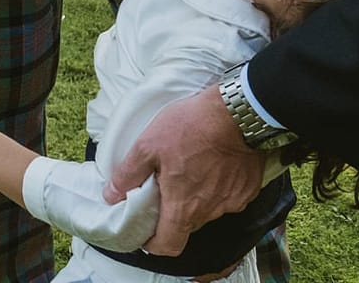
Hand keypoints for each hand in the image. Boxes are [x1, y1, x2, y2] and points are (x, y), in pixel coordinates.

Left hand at [105, 88, 262, 254]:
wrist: (236, 113)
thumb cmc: (189, 127)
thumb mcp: (147, 146)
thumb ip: (128, 174)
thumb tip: (111, 195)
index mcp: (184, 206)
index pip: (169, 245)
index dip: (154, 243)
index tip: (145, 231)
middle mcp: (211, 211)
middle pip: (187, 226)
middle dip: (172, 214)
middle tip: (161, 190)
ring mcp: (233, 202)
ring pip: (207, 210)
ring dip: (194, 198)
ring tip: (186, 170)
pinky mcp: (247, 190)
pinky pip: (226, 197)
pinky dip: (215, 188)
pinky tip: (210, 165)